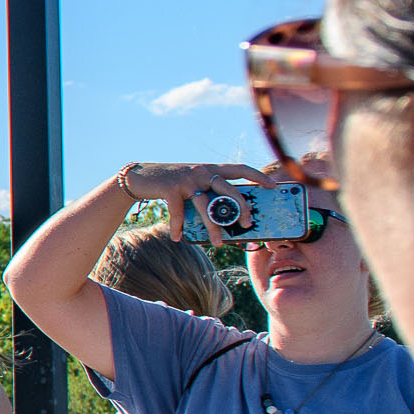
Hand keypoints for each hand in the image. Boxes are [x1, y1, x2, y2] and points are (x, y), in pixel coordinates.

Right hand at [120, 162, 269, 241]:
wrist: (140, 176)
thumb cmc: (172, 184)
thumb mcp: (193, 184)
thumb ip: (209, 194)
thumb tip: (228, 218)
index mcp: (211, 170)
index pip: (240, 169)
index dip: (258, 176)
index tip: (273, 185)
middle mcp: (202, 172)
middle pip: (228, 189)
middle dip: (241, 208)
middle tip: (248, 224)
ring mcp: (186, 179)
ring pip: (206, 206)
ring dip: (213, 227)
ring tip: (218, 244)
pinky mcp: (171, 188)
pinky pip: (179, 212)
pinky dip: (178, 226)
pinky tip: (178, 237)